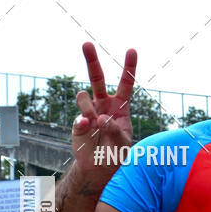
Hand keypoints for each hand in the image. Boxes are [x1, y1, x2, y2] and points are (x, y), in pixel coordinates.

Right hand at [71, 42, 136, 174]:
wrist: (99, 167)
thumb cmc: (116, 152)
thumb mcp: (122, 142)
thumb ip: (115, 130)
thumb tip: (100, 119)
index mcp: (120, 106)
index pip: (126, 83)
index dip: (129, 67)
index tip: (131, 50)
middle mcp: (103, 104)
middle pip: (97, 78)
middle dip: (92, 60)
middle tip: (86, 44)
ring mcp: (89, 112)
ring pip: (84, 97)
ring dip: (89, 109)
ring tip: (95, 125)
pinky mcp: (78, 123)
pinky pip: (79, 118)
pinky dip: (83, 125)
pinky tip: (87, 130)